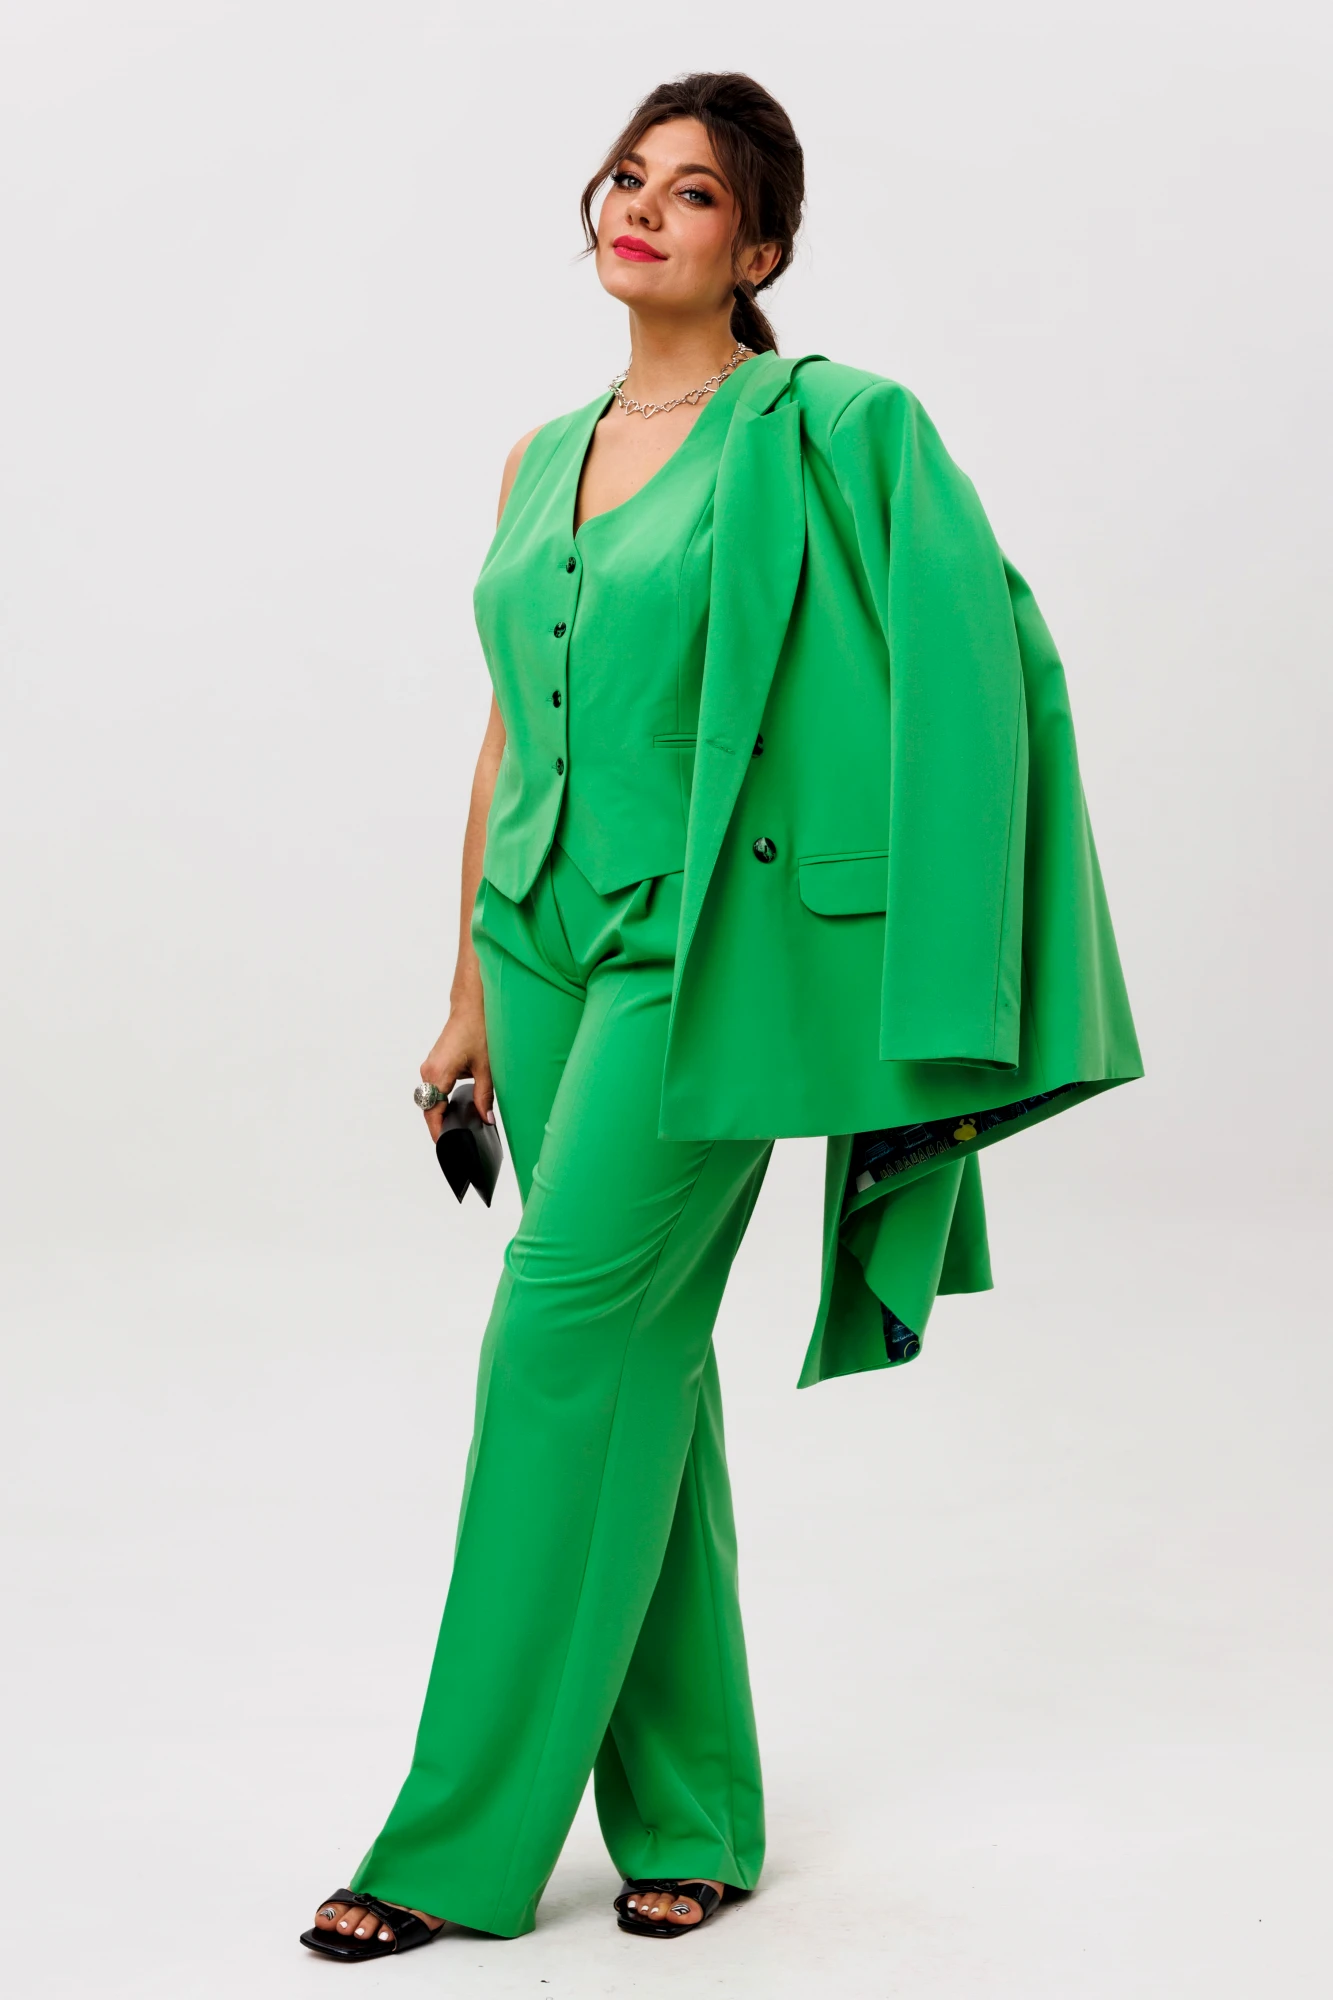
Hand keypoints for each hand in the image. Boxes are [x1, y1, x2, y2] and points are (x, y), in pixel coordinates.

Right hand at [419, 998, 494, 1140]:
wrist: (471, 1007)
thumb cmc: (477, 1029)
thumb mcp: (486, 1068)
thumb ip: (484, 1096)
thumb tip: (486, 1118)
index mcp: (437, 1073)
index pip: (432, 1112)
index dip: (439, 1130)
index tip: (446, 1143)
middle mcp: (428, 1071)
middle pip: (429, 1107)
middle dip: (441, 1123)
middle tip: (457, 1136)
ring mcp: (429, 1066)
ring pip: (431, 1097)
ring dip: (442, 1109)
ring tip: (458, 1123)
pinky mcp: (434, 1063)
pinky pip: (434, 1087)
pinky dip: (443, 1097)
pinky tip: (457, 1104)